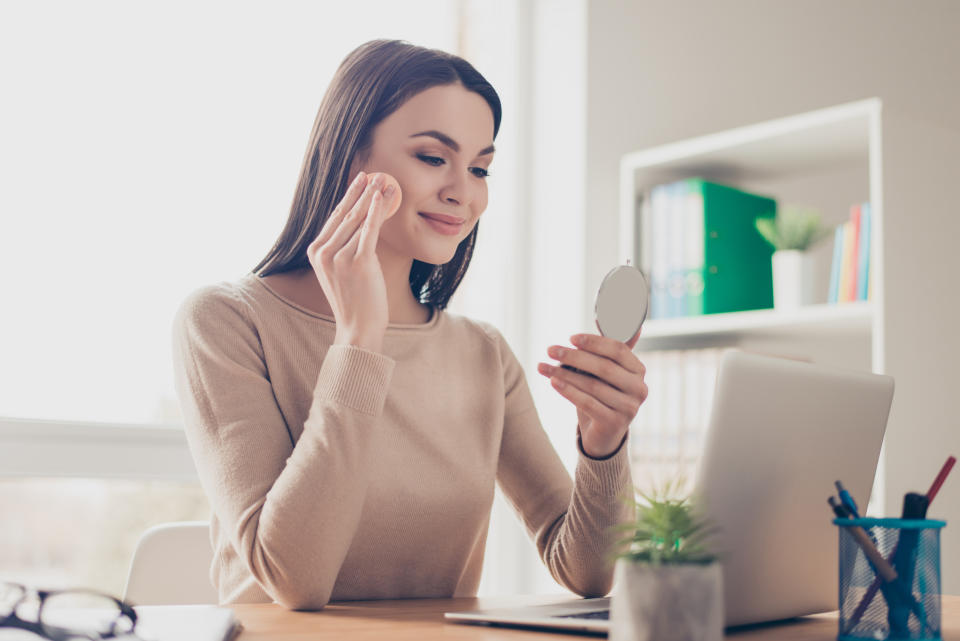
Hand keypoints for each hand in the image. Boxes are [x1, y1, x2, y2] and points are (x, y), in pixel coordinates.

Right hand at [307, 171, 401, 351]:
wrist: (358, 327)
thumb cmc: (356, 300)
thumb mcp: (343, 270)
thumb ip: (346, 246)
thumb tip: (363, 221)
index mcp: (316, 252)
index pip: (335, 217)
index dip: (349, 196)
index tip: (360, 181)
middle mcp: (323, 252)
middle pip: (346, 214)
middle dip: (361, 191)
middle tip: (374, 174)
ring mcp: (339, 257)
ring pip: (359, 220)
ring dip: (373, 198)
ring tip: (385, 181)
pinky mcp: (357, 262)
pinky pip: (369, 230)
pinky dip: (376, 211)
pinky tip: (382, 196)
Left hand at [537, 329, 647, 457]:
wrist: (604, 433)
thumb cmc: (602, 394)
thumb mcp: (605, 370)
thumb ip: (606, 346)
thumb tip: (608, 313)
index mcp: (638, 370)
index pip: (618, 350)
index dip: (594, 342)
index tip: (571, 338)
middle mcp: (639, 388)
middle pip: (604, 367)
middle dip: (574, 356)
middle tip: (550, 349)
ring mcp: (629, 408)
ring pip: (593, 385)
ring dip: (565, 374)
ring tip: (543, 366)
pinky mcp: (615, 423)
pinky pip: (588, 403)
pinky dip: (568, 391)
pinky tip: (553, 382)